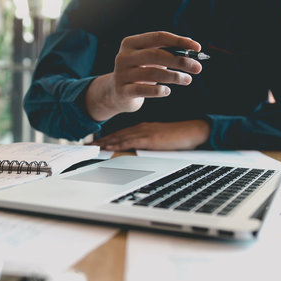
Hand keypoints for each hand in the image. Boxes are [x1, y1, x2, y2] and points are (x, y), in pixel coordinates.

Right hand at [85, 32, 202, 120]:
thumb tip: (192, 44)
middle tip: (197, 67)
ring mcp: (121, 74)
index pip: (158, 37)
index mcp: (130, 43)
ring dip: (174, 77)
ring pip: (153, 73)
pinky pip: (144, 90)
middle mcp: (123, 56)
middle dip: (180, 61)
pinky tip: (167, 91)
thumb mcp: (150, 59)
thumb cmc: (139, 72)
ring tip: (187, 80)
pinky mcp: (122, 91)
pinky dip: (160, 91)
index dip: (179, 41)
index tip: (197, 48)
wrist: (116, 93)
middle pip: (156, 55)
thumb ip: (168, 50)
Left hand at [90, 120, 210, 150]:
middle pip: (117, 134)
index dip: (107, 138)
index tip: (95, 142)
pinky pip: (130, 141)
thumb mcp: (160, 140)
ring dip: (105, 142)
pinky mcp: (150, 139)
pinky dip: (118, 143)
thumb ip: (148, 143)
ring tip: (92, 146)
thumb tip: (137, 152)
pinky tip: (109, 146)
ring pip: (120, 137)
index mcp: (143, 128)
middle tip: (87, 145)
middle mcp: (141, 128)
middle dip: (101, 140)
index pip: (121, 133)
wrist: (193, 131)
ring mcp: (145, 132)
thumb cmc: (179, 137)